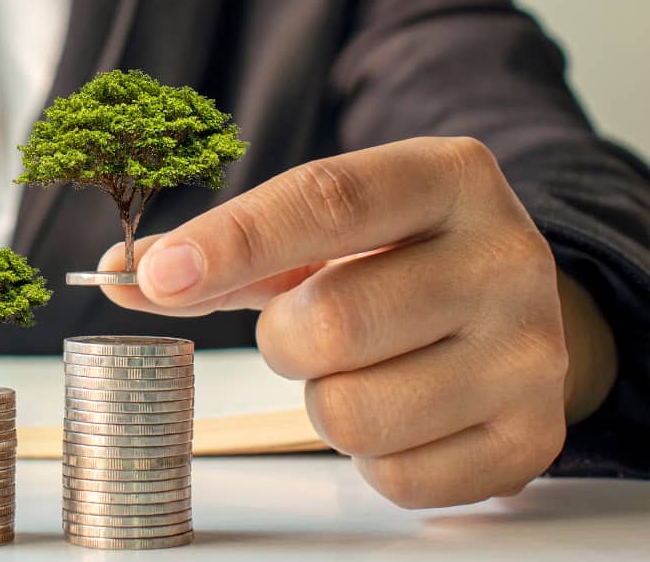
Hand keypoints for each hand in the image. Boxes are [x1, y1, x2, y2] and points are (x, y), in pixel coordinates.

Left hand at [101, 137, 614, 507]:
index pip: (326, 200)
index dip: (232, 241)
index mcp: (447, 178)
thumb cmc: (398, 263)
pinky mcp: (534, 437)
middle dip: (284, 342)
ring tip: (360, 372)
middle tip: (306, 333)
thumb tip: (121, 274)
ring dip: (324, 403)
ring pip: (352, 413)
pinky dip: (371, 458)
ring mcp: (529, 352)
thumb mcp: (322, 234)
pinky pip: (396, 477)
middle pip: (328, 323)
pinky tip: (400, 415)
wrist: (527, 313)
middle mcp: (505, 257)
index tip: (156, 274)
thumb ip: (225, 252)